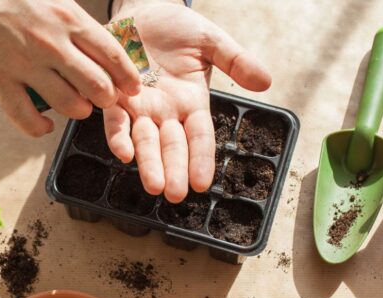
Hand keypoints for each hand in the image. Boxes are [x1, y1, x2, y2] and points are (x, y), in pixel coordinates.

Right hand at [0, 0, 141, 135]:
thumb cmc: (12, 0)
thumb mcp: (53, 1)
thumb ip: (79, 25)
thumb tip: (107, 50)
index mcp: (67, 18)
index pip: (112, 55)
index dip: (128, 78)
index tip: (132, 89)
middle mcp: (50, 43)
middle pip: (97, 86)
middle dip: (107, 99)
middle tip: (102, 99)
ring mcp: (24, 65)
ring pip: (69, 105)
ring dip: (78, 111)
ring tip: (76, 106)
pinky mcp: (0, 83)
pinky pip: (27, 120)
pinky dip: (40, 128)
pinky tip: (45, 124)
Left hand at [105, 0, 270, 202]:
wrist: (143, 10)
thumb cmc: (178, 28)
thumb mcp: (212, 42)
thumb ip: (236, 60)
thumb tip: (266, 81)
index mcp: (191, 103)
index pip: (199, 137)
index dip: (201, 159)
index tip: (202, 183)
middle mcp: (166, 112)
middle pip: (172, 146)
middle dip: (173, 171)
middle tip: (174, 194)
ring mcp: (140, 107)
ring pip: (145, 141)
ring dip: (148, 164)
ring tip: (154, 185)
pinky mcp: (116, 96)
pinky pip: (116, 120)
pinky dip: (118, 136)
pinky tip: (123, 152)